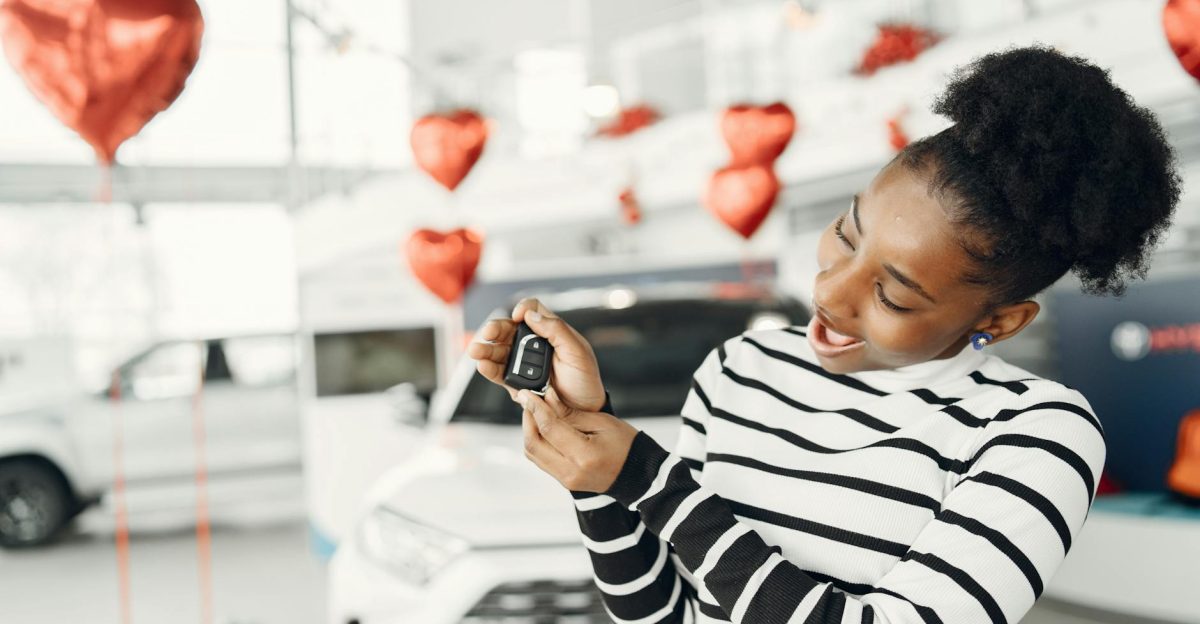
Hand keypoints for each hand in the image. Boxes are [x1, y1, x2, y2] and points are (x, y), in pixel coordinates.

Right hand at [466, 297, 606, 412]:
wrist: (584, 410)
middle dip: (495, 328)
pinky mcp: (515, 381)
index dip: (523, 309)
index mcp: (550, 331)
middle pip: (508, 329)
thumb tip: (530, 315)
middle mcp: (533, 344)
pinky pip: (498, 372)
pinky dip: (488, 368)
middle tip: (488, 333)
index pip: (531, 310)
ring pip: (498, 350)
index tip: (519, 317)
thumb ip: (557, 330)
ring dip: (485, 349)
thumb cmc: (585, 380)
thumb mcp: (577, 352)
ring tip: (476, 351)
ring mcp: (522, 362)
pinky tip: (483, 365)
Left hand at [518, 385, 638, 492]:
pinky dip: (537, 442)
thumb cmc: (626, 446)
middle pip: (533, 444)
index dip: (535, 408)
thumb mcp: (602, 422)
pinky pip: (541, 460)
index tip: (527, 393)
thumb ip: (571, 413)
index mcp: (584, 455)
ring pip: (533, 454)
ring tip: (536, 413)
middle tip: (529, 401)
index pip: (549, 428)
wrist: (637, 475)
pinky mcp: (563, 481)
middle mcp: (571, 471)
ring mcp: (566, 479)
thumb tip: (548, 398)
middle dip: (527, 419)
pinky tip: (543, 428)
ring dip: (529, 431)